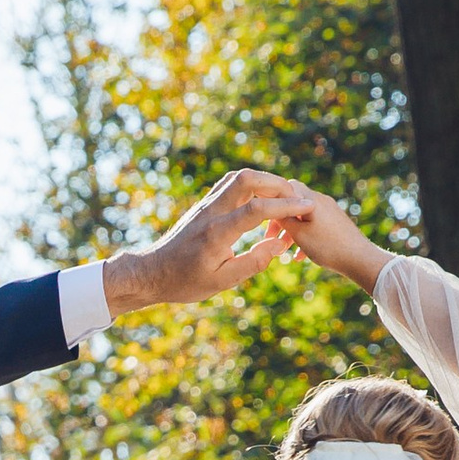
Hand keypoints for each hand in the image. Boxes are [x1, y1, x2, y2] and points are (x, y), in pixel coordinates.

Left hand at [103, 167, 314, 316]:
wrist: (152, 272)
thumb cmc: (184, 282)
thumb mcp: (221, 282)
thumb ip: (253, 263)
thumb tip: (278, 245)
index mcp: (217, 233)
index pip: (256, 209)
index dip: (286, 206)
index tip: (307, 208)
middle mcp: (211, 212)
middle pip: (246, 179)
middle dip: (277, 183)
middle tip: (296, 197)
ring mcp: (205, 205)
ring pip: (238, 177)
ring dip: (264, 180)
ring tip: (283, 196)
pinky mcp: (204, 205)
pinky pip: (230, 184)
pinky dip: (251, 185)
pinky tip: (262, 198)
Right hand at [257, 178, 387, 290]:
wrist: (361, 260)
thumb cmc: (329, 248)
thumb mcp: (299, 235)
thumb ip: (283, 219)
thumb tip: (271, 209)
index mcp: (311, 200)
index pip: (284, 187)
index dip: (269, 199)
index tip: (259, 214)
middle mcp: (321, 201)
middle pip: (293, 203)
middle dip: (280, 218)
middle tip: (270, 235)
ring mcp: (330, 212)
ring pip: (303, 216)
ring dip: (291, 231)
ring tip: (282, 249)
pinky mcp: (335, 223)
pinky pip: (314, 225)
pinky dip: (304, 236)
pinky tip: (298, 256)